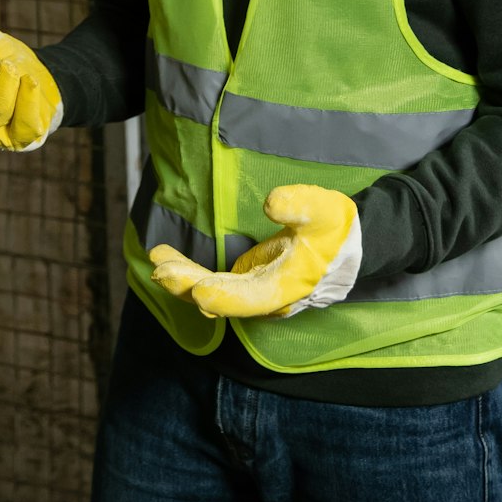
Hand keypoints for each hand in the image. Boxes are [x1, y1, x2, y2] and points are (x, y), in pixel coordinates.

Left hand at [150, 185, 361, 318]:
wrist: (344, 245)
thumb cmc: (335, 228)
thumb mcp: (325, 211)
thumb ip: (301, 205)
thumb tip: (271, 202)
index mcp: (290, 285)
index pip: (255, 298)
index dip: (227, 299)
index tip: (200, 293)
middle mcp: (268, 296)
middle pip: (225, 297)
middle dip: (192, 285)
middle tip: (161, 271)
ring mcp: (254, 290)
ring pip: (215, 291)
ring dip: (184, 278)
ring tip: (157, 259)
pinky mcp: (245, 280)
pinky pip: (212, 281)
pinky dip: (188, 270)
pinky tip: (164, 256)